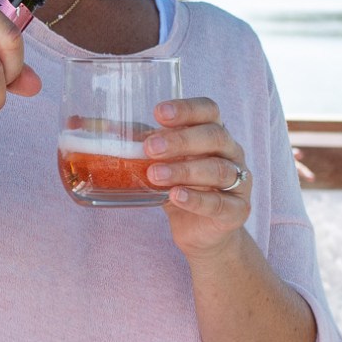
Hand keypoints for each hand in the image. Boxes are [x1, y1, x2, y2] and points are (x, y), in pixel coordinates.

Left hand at [141, 97, 252, 258]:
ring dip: (184, 170)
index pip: (209, 111)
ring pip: (217, 169)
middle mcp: (231, 154)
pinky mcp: (236, 211)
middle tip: (151, 147)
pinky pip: (219, 203)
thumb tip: (103, 129)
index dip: (187, 108)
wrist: (202, 233)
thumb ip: (146, 147)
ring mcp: (238, 182)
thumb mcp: (164, 164)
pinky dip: (196, 198)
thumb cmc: (182, 188)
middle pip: (214, 137)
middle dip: (181, 140)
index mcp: (215, 134)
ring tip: (155, 175)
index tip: (158, 112)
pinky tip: (175, 195)